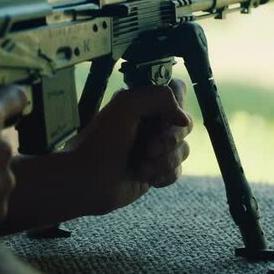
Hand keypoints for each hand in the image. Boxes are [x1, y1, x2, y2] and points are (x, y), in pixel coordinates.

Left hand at [64, 79, 192, 214]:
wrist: (87, 182)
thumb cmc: (100, 143)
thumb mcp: (126, 106)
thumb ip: (159, 97)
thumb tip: (183, 118)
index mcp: (142, 102)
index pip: (177, 92)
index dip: (177, 106)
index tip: (163, 119)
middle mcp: (151, 122)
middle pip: (186, 124)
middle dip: (169, 140)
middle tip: (149, 148)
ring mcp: (155, 147)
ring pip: (183, 149)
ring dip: (164, 161)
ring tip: (141, 167)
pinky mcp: (156, 169)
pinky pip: (178, 170)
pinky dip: (164, 175)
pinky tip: (146, 178)